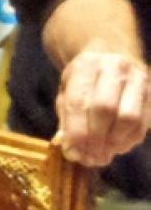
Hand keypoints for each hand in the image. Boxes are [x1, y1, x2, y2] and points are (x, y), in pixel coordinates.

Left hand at [53, 50, 149, 166]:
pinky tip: (116, 147)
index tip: (73, 153)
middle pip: (105, 109)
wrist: (111, 52)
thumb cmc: (85, 78)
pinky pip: (143, 123)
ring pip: (129, 117)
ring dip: (114, 142)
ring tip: (103, 154)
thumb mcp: (67, 89)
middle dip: (96, 139)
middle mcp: (113, 68)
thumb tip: (71, 149)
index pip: (79, 103)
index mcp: (85, 66)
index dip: (77, 132)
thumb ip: (66, 117)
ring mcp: (137, 79)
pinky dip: (129, 140)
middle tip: (89, 157)